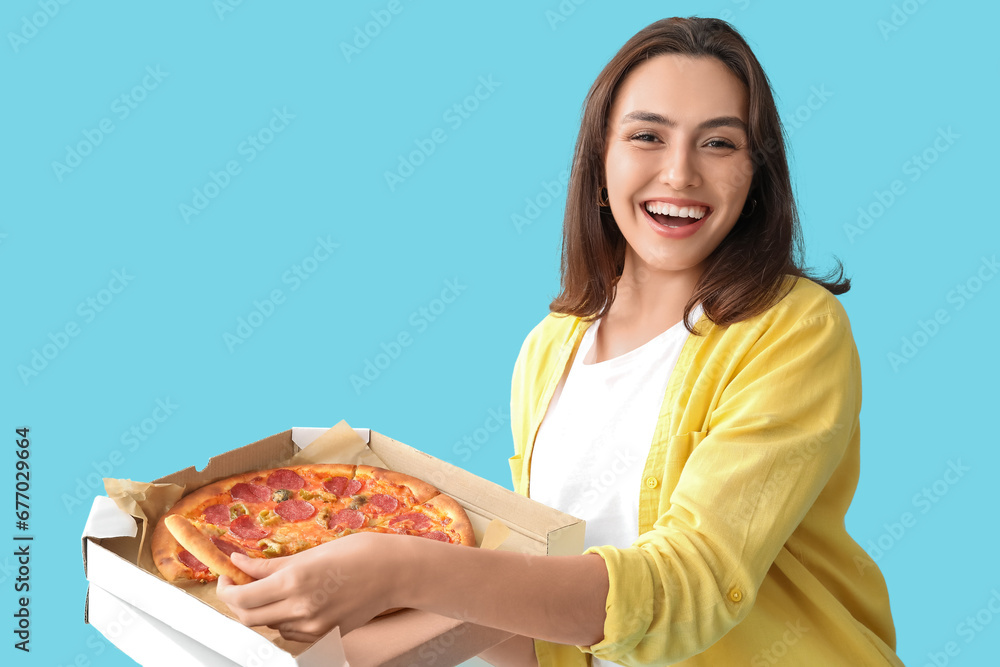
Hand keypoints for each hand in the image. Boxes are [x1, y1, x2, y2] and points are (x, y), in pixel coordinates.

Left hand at [216, 531, 404, 642]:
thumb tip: (239, 563)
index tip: (227, 574)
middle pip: (248, 618)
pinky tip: (296, 600)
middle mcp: (301, 608)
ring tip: (273, 588)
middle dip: (236, 602)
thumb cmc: (358, 553)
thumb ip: (270, 564)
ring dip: (262, 609)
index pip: (241, 597)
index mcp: (295, 581)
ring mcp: (313, 626)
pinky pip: (291, 632)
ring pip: (269, 625)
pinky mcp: (325, 635)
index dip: (226, 588)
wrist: (395, 572)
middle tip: (238, 584)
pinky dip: (284, 618)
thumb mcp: (311, 552)